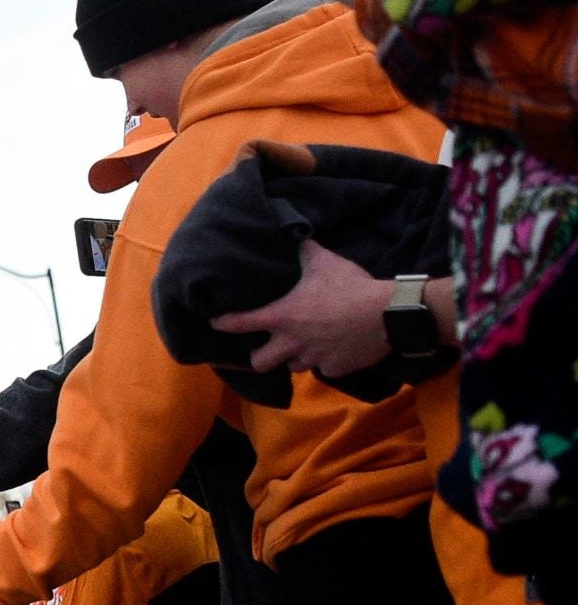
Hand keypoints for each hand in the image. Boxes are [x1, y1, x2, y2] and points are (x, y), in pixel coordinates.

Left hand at [211, 240, 395, 377]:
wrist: (388, 313)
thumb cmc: (351, 286)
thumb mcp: (325, 263)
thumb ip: (305, 252)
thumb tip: (296, 236)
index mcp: (282, 317)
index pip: (239, 324)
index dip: (223, 323)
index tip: (216, 322)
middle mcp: (291, 343)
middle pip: (260, 363)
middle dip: (261, 355)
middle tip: (269, 344)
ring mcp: (313, 359)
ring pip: (293, 366)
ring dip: (295, 357)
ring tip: (305, 344)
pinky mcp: (335, 369)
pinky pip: (324, 369)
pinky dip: (326, 361)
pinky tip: (335, 348)